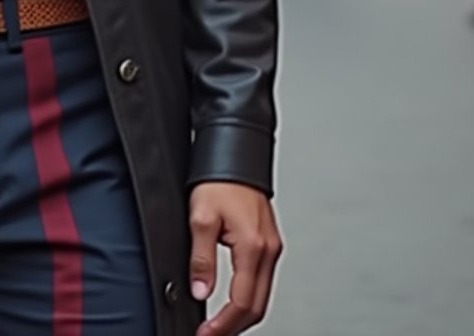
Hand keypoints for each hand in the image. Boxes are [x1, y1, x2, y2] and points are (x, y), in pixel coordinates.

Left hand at [189, 183, 282, 335]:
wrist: (235, 154)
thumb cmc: (219, 180)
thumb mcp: (201, 218)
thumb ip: (202, 259)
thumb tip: (201, 292)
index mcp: (254, 247)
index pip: (242, 302)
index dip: (223, 325)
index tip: (206, 335)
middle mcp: (269, 251)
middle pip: (257, 307)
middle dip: (234, 328)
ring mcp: (272, 247)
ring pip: (262, 296)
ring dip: (242, 316)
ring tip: (219, 326)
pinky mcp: (270, 243)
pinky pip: (262, 281)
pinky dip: (249, 299)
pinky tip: (233, 303)